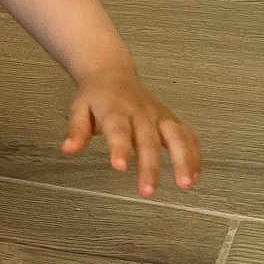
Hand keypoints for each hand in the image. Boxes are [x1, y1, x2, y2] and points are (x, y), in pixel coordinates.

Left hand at [61, 68, 201, 196]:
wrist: (111, 72)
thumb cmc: (95, 95)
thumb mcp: (79, 109)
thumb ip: (76, 131)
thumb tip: (68, 150)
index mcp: (115, 110)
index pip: (118, 130)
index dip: (119, 148)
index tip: (120, 167)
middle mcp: (140, 112)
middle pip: (147, 140)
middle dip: (150, 167)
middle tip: (148, 190)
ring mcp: (159, 115)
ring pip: (176, 136)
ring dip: (183, 160)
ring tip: (185, 184)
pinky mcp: (171, 119)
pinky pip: (187, 136)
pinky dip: (194, 154)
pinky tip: (195, 174)